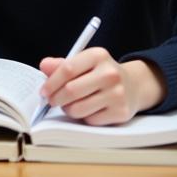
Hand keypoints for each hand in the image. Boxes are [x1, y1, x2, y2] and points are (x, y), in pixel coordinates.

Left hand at [39, 48, 166, 124]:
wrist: (133, 85)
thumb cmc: (100, 73)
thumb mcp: (83, 62)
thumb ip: (61, 64)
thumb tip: (44, 66)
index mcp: (97, 56)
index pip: (67, 69)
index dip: (51, 82)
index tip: (43, 91)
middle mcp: (110, 74)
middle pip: (71, 90)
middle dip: (56, 98)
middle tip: (51, 101)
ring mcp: (117, 94)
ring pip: (79, 108)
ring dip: (68, 109)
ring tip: (69, 104)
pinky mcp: (121, 112)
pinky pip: (91, 120)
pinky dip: (83, 117)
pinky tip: (87, 109)